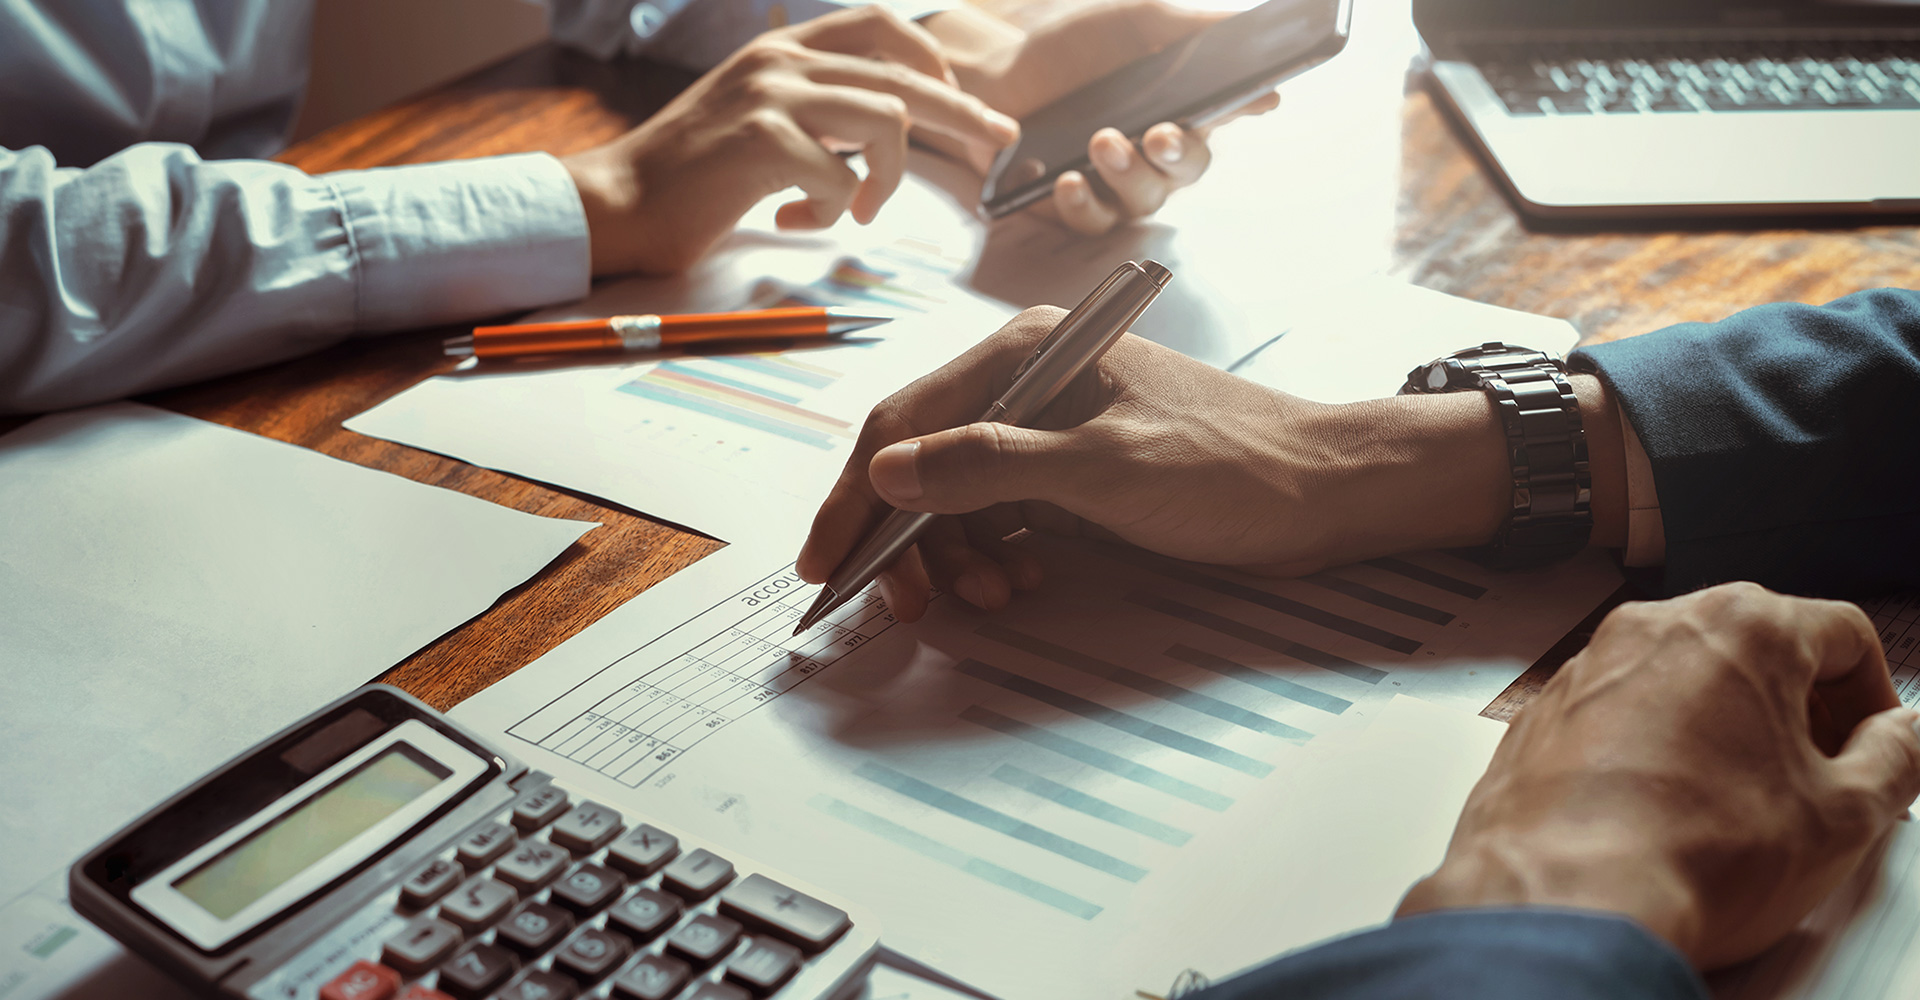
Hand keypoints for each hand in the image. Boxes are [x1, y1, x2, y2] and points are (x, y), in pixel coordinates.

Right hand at [561, 6, 1018, 274]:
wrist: (619, 203)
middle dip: (964, 114)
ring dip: (888, 178)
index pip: (884, 27)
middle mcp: (782, 60)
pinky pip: (841, 178)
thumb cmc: (692, 178)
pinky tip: (794, 222)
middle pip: (906, 73)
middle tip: (999, 144)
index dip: (936, 64)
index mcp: (785, 50)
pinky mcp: (760, 141)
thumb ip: (817, 113)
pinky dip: (831, 212)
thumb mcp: (762, 122)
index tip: (961, 106)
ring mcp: (772, 96)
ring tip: (857, 213)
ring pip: (888, 118)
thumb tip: (884, 132)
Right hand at [795, 307, 1530, 621]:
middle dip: (904, 538)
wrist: (1330, 493)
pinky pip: (1001, 515)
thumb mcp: (1104, 470)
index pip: (905, 420)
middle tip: (906, 606)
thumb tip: (889, 473)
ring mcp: (1051, 427)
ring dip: (953, 555)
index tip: (824, 565)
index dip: (855, 495)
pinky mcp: (1076, 471)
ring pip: (957, 496)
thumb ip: (990, 468)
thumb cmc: (1232, 467)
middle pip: (922, 459)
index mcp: (1027, 352)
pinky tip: (1012, 586)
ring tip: (987, 600)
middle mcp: (1028, 380)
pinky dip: (991, 556)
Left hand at [926, 0, 1280, 234]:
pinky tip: (1067, 180)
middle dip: (1177, 154)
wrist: (999, 71)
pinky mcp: (1076, 206)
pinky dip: (1083, 203)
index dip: (1247, 107)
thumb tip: (1247, 26)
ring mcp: (1117, 185)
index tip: (1258, 99)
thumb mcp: (1134, 22)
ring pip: (1143, 200)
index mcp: (1180, 107)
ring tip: (1101, 141)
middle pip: (1188, 170)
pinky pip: (1091, 221)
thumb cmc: (1074, 48)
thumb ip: (1189, 27)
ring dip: (1127, 174)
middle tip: (1158, 134)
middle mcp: (1156, 154)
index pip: (1226, 112)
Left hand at [1398, 583, 1919, 969]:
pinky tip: (1669, 808)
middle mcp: (1656, 628)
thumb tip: (1905, 738)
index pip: (1843, 634)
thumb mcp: (1842, 816)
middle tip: (1817, 777)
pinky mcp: (1546, 711)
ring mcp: (1590, 665)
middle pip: (1757, 648)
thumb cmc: (1691, 853)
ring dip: (1724, 726)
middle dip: (1799, 709)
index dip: (1874, 698)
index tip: (1875, 746)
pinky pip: (1621, 711)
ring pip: (1683, 677)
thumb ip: (1896, 760)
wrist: (1566, 895)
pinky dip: (1654, 746)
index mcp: (1742, 627)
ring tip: (1740, 801)